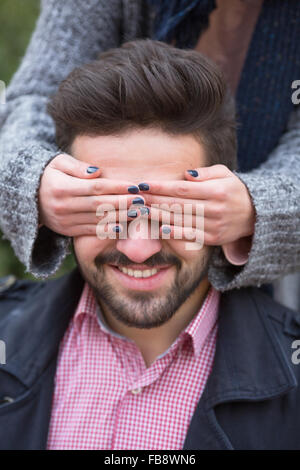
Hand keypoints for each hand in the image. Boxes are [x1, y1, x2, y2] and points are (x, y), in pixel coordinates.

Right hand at [38, 153, 143, 236]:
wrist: (28, 197)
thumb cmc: (49, 174)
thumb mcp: (58, 163)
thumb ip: (78, 167)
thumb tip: (98, 171)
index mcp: (61, 188)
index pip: (95, 188)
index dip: (117, 188)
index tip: (135, 186)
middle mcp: (63, 207)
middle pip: (100, 206)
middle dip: (124, 203)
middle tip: (144, 201)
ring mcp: (66, 222)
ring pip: (98, 220)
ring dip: (121, 218)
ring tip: (140, 213)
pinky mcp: (69, 232)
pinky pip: (92, 231)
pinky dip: (109, 229)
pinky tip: (125, 226)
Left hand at [139, 164, 254, 245]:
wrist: (255, 215)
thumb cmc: (234, 190)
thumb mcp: (225, 174)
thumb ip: (205, 173)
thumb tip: (185, 175)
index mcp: (217, 191)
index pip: (182, 189)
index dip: (161, 187)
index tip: (143, 184)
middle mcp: (215, 209)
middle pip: (178, 205)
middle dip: (154, 200)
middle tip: (134, 198)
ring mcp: (213, 226)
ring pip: (180, 221)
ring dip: (157, 216)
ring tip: (139, 211)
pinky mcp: (212, 239)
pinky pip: (188, 235)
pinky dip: (172, 232)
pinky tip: (157, 228)